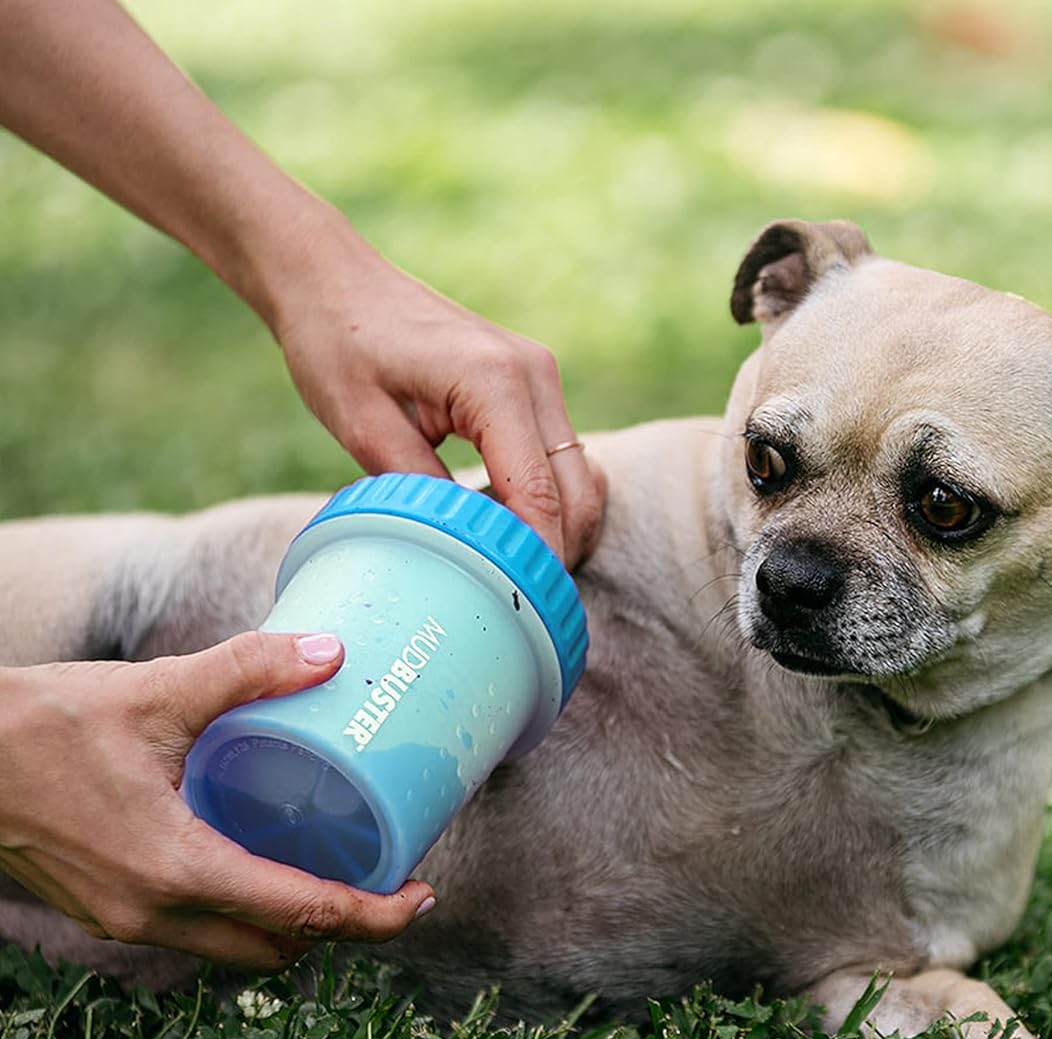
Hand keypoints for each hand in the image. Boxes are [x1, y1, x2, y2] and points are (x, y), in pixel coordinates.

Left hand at [0, 0, 604, 568]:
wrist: (329, 276)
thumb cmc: (335, 342)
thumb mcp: (363, 427)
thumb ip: (421, 492)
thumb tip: (465, 556)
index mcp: (494, 382)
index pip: (540, 495)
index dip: (538, 560)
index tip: (523, 608)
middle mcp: (533, 375)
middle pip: (577, 492)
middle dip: (558, 553)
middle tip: (519, 603)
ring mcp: (539, 378)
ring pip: (580, 478)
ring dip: (557, 529)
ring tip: (511, 571)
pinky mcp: (532, 386)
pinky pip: (561, 459)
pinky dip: (547, 501)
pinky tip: (504, 527)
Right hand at [0, 633, 434, 969]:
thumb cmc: (38, 725)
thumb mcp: (156, 690)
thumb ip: (249, 670)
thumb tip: (333, 653)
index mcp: (179, 871)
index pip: (304, 916)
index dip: (374, 917)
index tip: (420, 898)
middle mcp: (156, 914)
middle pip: (277, 949)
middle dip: (340, 928)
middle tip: (384, 882)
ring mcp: (126, 921)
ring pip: (234, 948)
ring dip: (288, 923)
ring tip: (331, 868)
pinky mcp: (108, 908)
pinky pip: (195, 930)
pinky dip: (240, 911)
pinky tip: (255, 857)